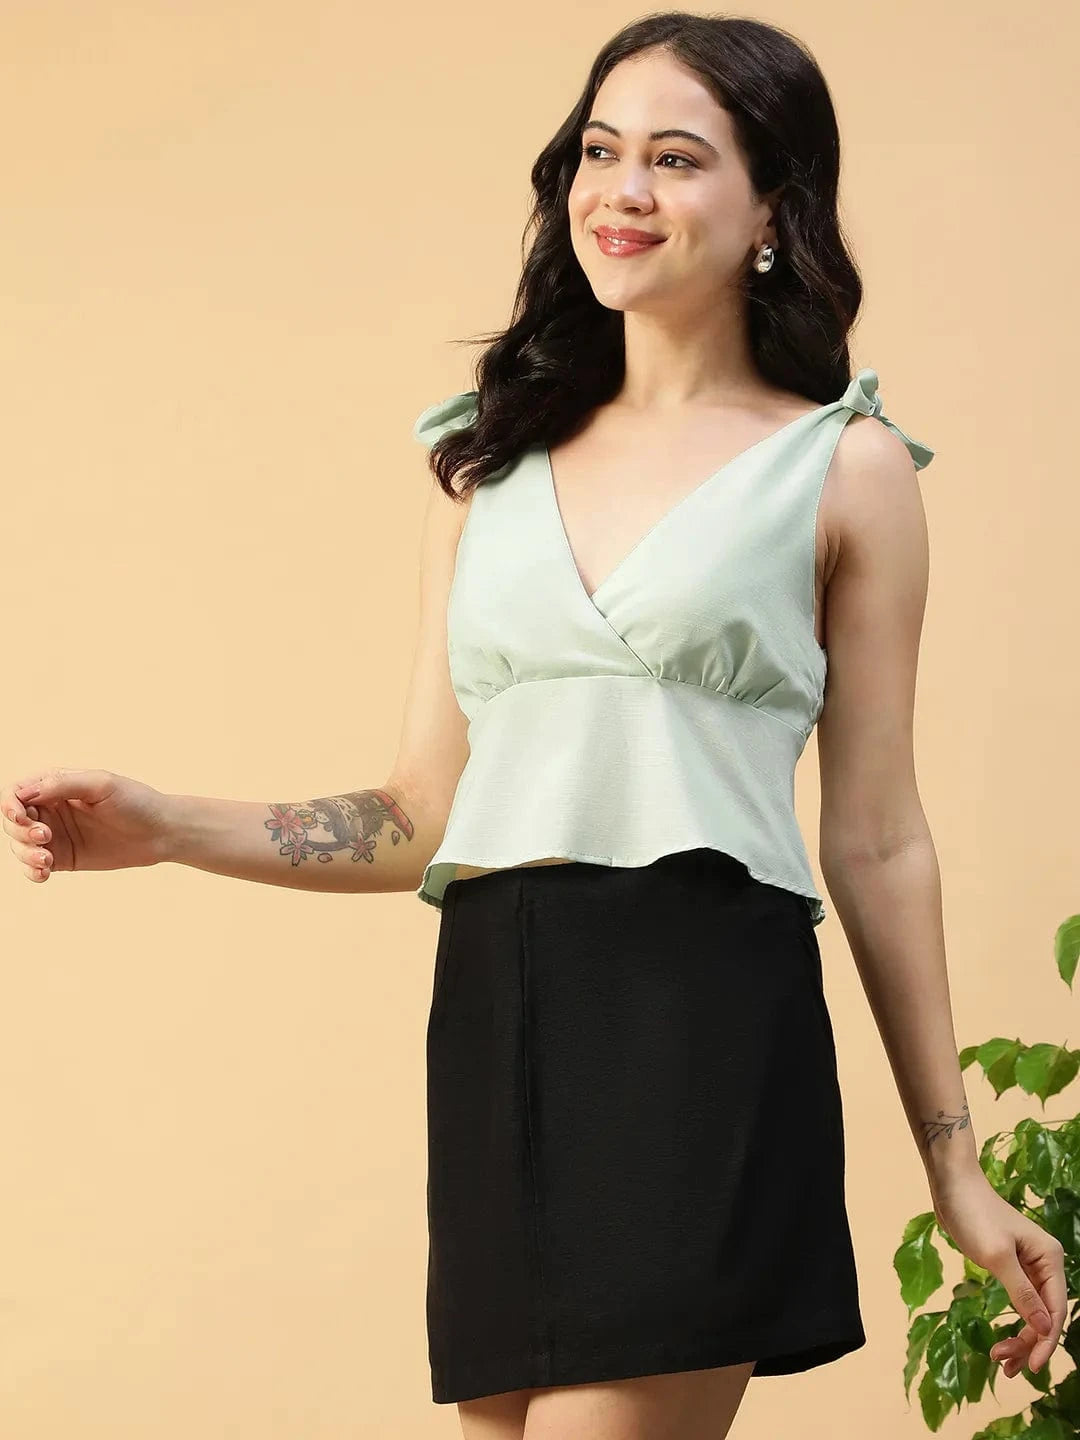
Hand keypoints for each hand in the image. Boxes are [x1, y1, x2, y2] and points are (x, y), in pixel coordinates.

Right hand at [3, 767, 172, 878]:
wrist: (161, 832)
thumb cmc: (136, 801)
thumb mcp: (102, 784)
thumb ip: (63, 784)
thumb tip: (26, 793)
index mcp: (57, 785)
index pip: (17, 792)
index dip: (10, 805)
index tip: (20, 816)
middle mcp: (52, 809)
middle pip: (13, 821)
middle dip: (20, 831)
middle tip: (46, 838)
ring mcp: (56, 835)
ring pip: (20, 845)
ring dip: (25, 854)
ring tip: (47, 861)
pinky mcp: (64, 858)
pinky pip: (35, 867)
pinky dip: (32, 871)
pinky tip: (44, 874)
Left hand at [932, 1169, 1065, 1377]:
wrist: (952, 1186)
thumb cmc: (974, 1215)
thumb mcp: (997, 1257)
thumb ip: (1022, 1293)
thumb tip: (1046, 1329)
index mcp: (1050, 1258)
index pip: (1055, 1310)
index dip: (1045, 1342)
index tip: (1030, 1368)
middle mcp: (1044, 1263)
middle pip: (1045, 1315)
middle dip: (1028, 1343)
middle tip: (1005, 1366)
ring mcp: (1028, 1265)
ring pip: (1032, 1311)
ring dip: (1019, 1337)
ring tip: (999, 1360)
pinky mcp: (1009, 1266)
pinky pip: (1018, 1301)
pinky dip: (1012, 1320)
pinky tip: (1002, 1340)